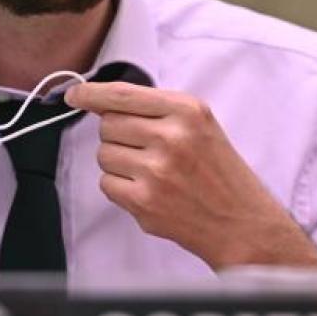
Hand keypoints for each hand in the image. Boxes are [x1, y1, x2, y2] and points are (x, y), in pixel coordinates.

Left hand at [64, 82, 316, 269]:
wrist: (241, 222)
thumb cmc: (220, 172)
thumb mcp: (201, 125)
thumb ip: (158, 111)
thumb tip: (102, 103)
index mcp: (187, 110)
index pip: (122, 95)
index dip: (91, 94)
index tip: (75, 95)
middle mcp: (171, 136)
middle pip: (108, 124)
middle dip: (118, 135)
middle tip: (145, 150)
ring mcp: (156, 170)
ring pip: (103, 154)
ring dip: (119, 163)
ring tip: (152, 173)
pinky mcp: (144, 201)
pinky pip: (107, 184)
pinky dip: (120, 188)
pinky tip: (148, 191)